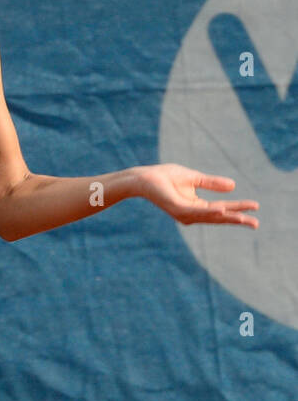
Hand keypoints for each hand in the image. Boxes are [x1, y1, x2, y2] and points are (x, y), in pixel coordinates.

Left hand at [133, 164, 258, 228]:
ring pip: (210, 216)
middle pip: (219, 218)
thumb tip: (233, 186)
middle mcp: (192, 214)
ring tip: (245, 218)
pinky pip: (196, 211)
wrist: (144, 177)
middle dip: (237, 220)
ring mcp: (184, 213)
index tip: (256, 206)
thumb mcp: (195, 178)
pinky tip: (222, 210)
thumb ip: (212, 183)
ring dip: (228, 217)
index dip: (238, 208)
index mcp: (197, 207)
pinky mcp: (177, 208)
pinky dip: (210, 212)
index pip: (222, 209)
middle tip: (256, 224)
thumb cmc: (166, 177)